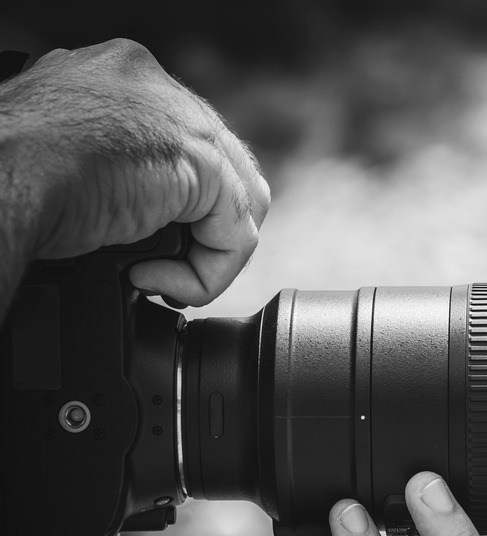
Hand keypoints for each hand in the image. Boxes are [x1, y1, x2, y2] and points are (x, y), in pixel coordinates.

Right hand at [0, 38, 268, 306]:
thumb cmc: (8, 178)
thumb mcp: (64, 161)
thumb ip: (111, 167)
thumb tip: (129, 205)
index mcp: (122, 80)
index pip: (186, 146)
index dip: (177, 207)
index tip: (141, 245)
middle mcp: (158, 88)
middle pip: (223, 172)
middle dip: (203, 231)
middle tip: (160, 269)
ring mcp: (183, 118)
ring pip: (238, 204)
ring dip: (205, 256)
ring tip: (154, 277)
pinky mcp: (200, 161)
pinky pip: (235, 232)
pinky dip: (206, 272)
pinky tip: (151, 280)